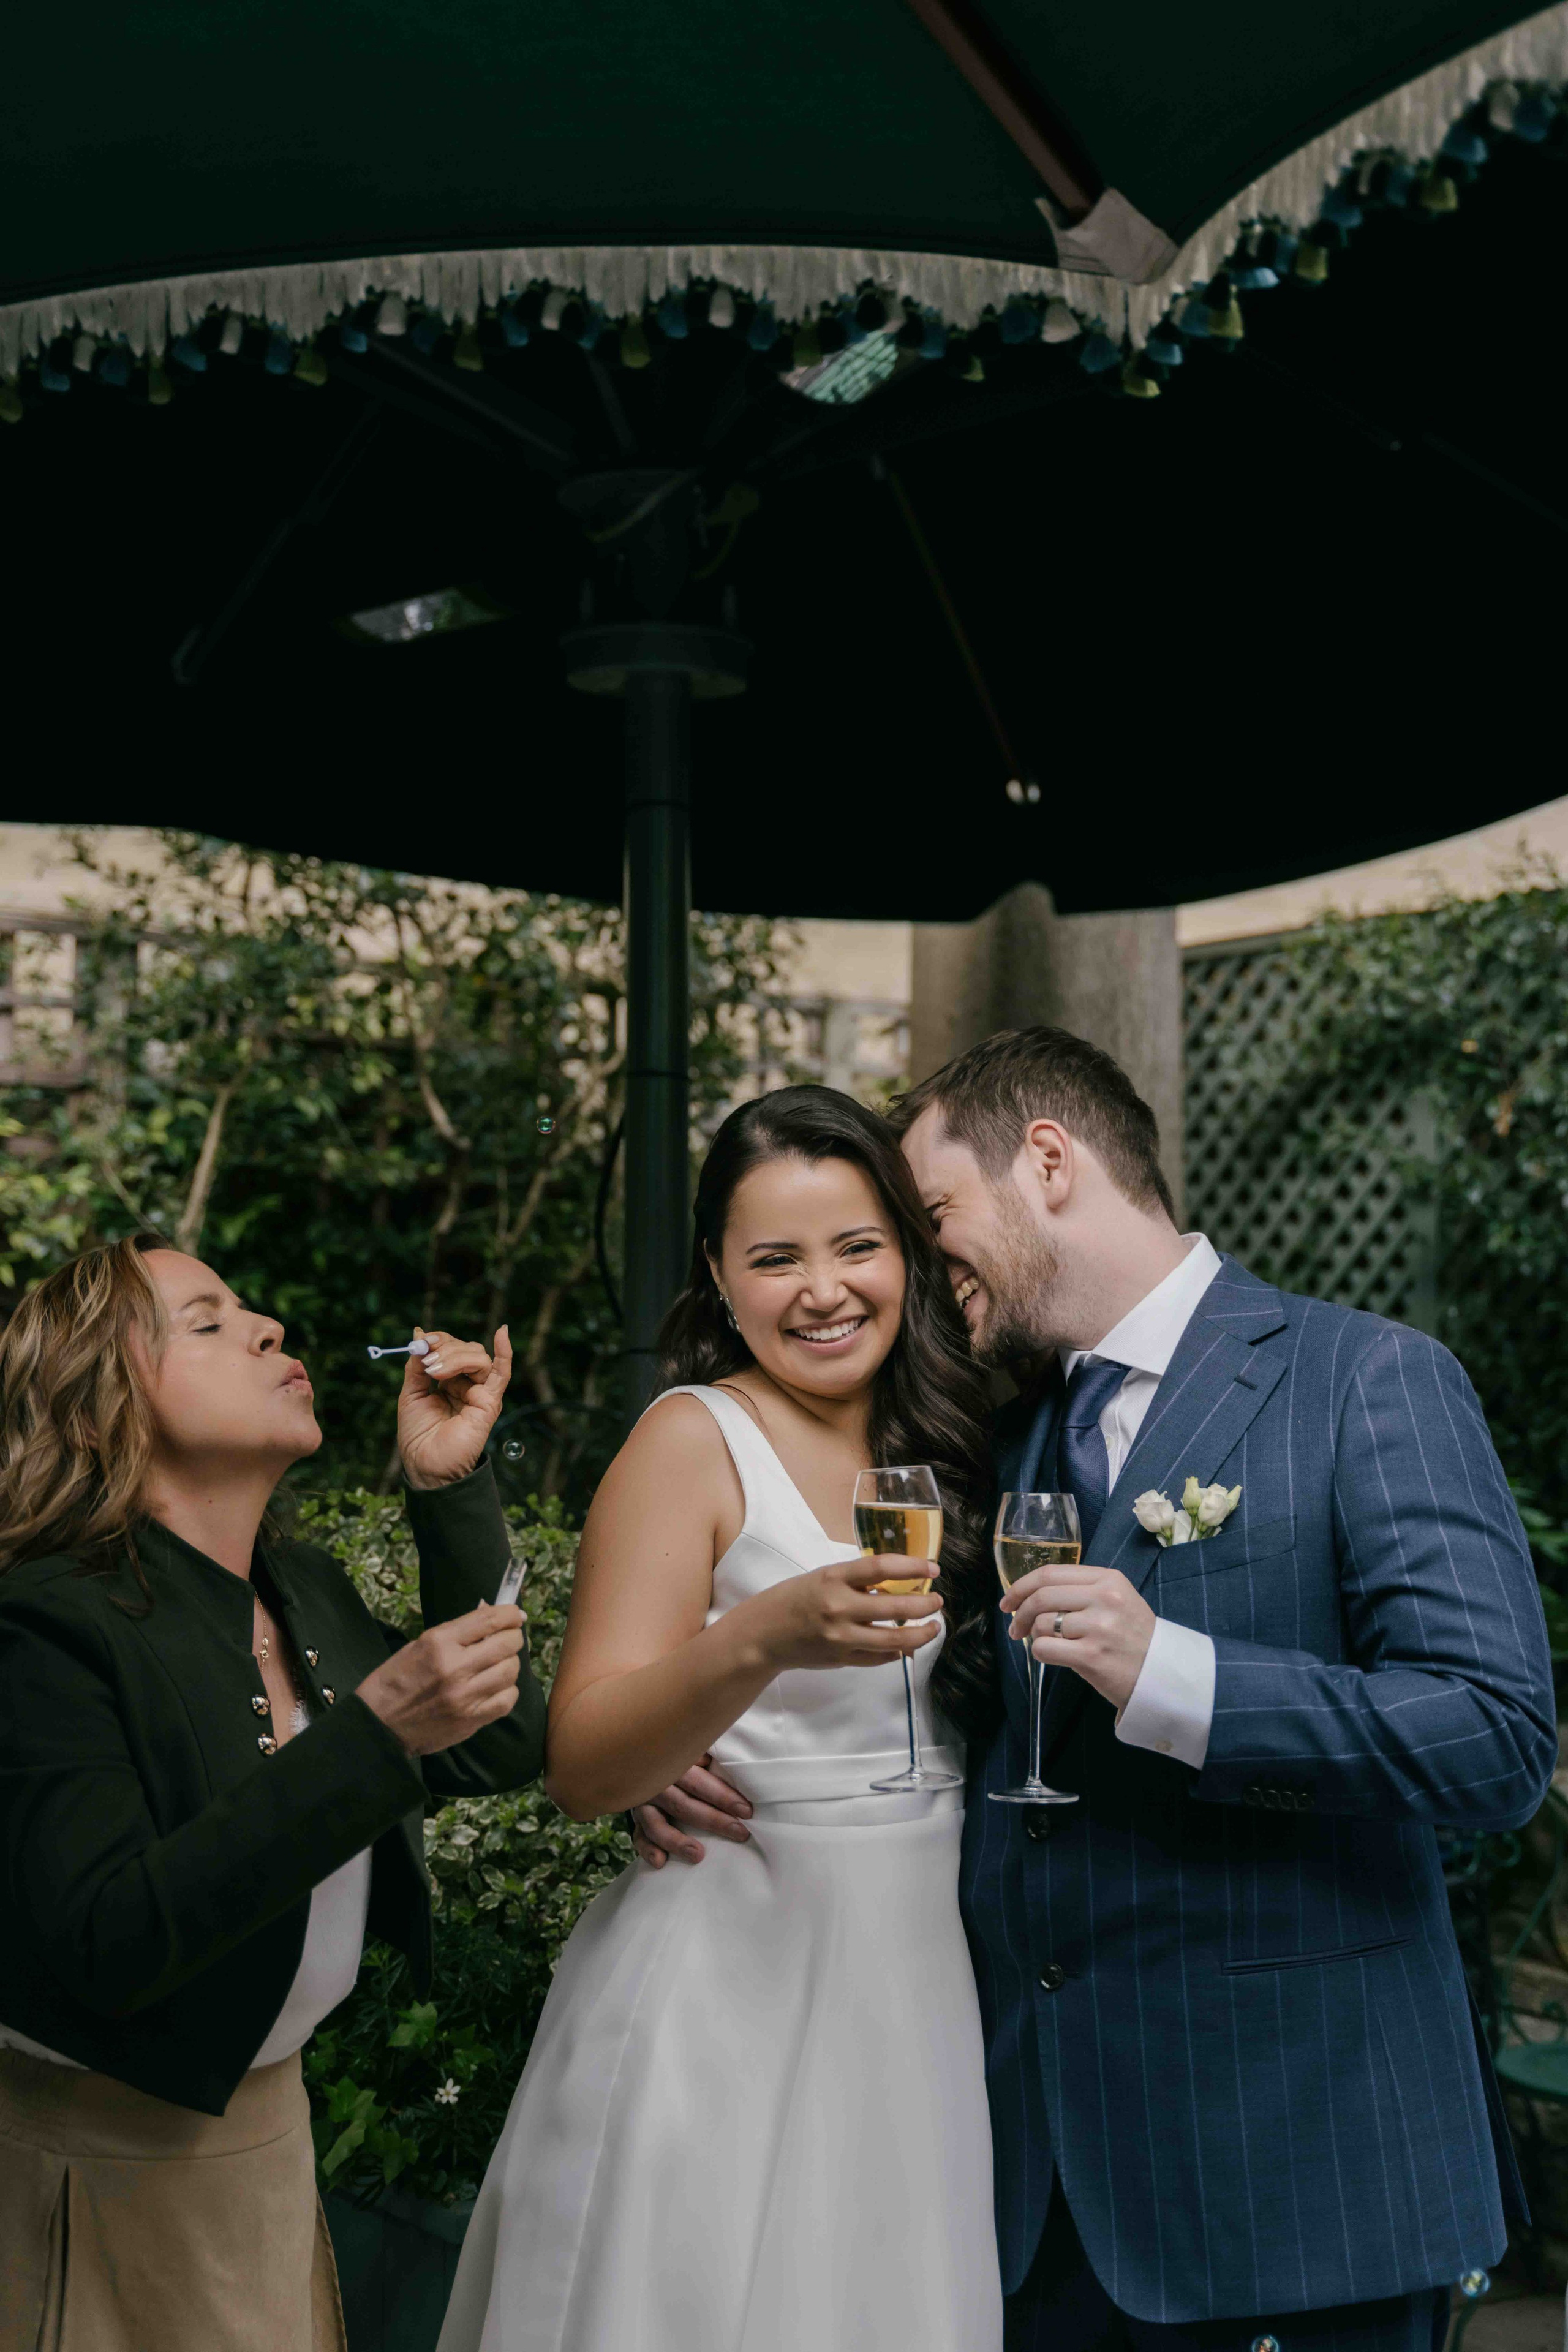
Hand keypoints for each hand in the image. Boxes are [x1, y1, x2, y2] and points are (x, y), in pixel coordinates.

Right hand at [358, 1602, 525, 1754]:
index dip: (509, 1613)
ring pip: (511, 1671)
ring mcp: (465, 1696)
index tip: (515, 1615)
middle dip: (514, 1637)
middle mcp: (455, 1667)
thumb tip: (490, 1621)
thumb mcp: (419, 1645)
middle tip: (509, 1638)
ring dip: (510, 1664)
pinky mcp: (471, 1720)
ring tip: (498, 1664)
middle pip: (507, 1644)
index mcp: (439, 1642)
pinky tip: (496, 1687)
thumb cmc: (395, 1680)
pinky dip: (507, 1691)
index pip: (489, 1620)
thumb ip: (456, 1634)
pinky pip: (507, 1700)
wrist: (378, 1724)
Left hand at [398, 1325, 512, 1489]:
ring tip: (435, 1373)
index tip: (421, 1342)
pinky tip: (502, 1333)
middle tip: (427, 1365)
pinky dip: (504, 1353)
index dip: (438, 1340)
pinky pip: (502, 1373)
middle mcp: (468, 1384)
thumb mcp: (411, 1393)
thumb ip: (416, 1366)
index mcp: (450, 1381)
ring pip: (477, 1357)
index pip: (451, 1347)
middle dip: (445, 1349)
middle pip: (465, 1349)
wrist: (425, 1465)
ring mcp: (481, 1392)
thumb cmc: (418, 1436)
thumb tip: (419, 1333)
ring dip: (455, 1357)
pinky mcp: (489, 1402)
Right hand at [631, 1755, 753, 1867]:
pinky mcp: (637, 1820)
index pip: (699, 1782)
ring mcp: (643, 1803)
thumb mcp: (692, 1750)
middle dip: (714, 1820)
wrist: (643, 1758)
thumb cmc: (680, 1757)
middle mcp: (655, 1784)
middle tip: (740, 1833)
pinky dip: (648, 1850)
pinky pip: (639, 1837)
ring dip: (677, 1841)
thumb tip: (736, 1769)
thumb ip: (708, 1757)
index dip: (722, 1796)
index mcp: (671, 1763)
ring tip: (698, 1855)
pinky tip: (660, 1862)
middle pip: (683, 1805)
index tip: (746, 1811)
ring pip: (656, 1825)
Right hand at [748, 1554, 941, 1673]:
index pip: (882, 1567)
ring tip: (933, 1626)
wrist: (762, 1635)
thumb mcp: (822, 1578)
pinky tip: (906, 1645)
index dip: (912, 1567)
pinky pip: (880, 1658)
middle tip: (938, 1601)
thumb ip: (856, 1581)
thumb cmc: (792, 1599)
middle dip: (925, 1604)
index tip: (932, 1569)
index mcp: (833, 1578)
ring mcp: (841, 1637)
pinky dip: (897, 1651)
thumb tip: (898, 1585)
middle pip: (896, 1606)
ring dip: (921, 1633)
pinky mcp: (842, 1659)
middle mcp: (838, 1607)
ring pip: (894, 1639)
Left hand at [1000, 1563, 1156, 1712]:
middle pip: (1041, 1596)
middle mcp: (1105, 1599)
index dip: (1021, 1586)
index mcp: (1109, 1580)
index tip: (1009, 1600)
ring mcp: (1099, 1628)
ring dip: (1033, 1635)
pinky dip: (1040, 1653)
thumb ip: (1082, 1590)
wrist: (1162, 1673)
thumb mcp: (1118, 1599)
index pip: (1051, 1573)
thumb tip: (1031, 1593)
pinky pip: (1045, 1649)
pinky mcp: (1092, 1657)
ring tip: (1042, 1643)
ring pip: (1041, 1623)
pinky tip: (1051, 1656)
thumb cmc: (1134, 1636)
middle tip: (1014, 1627)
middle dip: (1019, 1612)